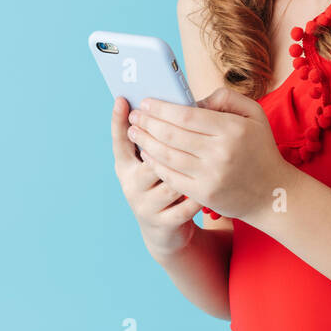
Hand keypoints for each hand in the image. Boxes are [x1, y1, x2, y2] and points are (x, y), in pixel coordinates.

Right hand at [109, 95, 200, 258]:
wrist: (167, 231)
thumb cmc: (164, 184)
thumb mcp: (155, 162)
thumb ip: (158, 139)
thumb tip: (165, 109)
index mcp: (126, 165)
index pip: (119, 139)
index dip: (119, 120)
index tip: (122, 99)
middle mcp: (130, 184)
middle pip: (148, 156)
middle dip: (167, 139)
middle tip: (186, 124)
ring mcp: (145, 205)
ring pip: (170, 179)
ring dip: (188, 166)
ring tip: (205, 153)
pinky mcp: (163, 222)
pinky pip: (185, 204)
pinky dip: (199, 191)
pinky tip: (212, 180)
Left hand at [126, 86, 287, 222]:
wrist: (273, 193)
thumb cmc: (260, 149)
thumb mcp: (254, 114)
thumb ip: (225, 98)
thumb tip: (192, 100)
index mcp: (232, 129)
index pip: (187, 115)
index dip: (162, 108)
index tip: (147, 102)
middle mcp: (220, 153)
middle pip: (172, 134)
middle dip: (148, 123)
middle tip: (135, 115)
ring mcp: (210, 176)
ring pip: (168, 155)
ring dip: (146, 142)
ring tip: (134, 132)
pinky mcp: (203, 194)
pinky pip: (171, 176)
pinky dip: (155, 164)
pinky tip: (146, 154)